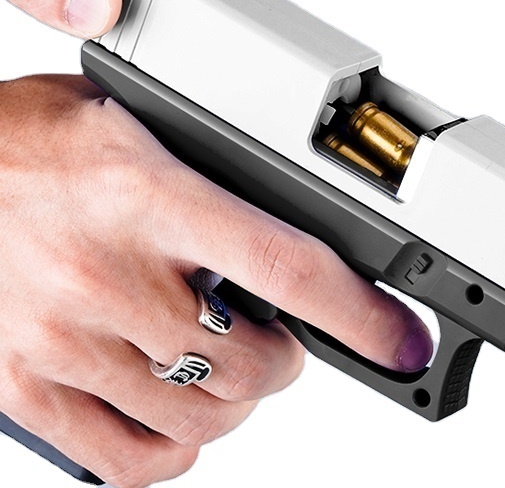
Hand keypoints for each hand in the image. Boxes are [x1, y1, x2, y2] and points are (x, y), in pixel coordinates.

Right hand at [0, 75, 432, 486]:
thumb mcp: (131, 119)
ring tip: (232, 362)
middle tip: (283, 331)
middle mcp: (109, 273)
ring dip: (240, 399)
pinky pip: (127, 460)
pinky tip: (179, 410)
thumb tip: (281, 207)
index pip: (286, 266)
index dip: (359, 313)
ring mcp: (65, 339)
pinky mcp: (24, 385)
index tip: (398, 337)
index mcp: (147, 195)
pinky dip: (176, 448)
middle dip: (291, 357)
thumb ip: (208, 168)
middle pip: (255, 362)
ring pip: (203, 416)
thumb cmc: (29, 137)